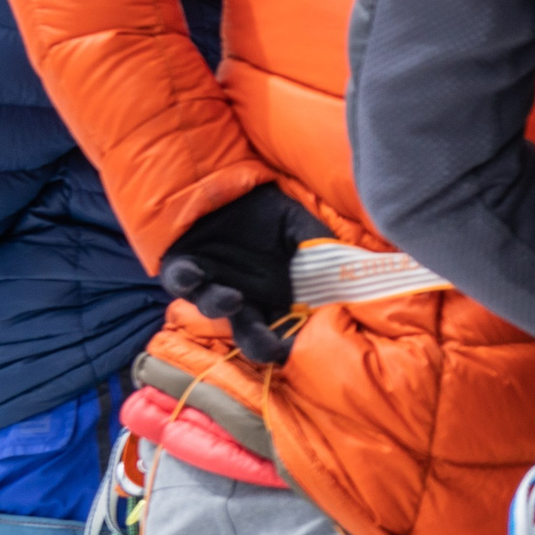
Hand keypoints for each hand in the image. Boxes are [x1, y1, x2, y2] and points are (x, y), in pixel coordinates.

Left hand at [159, 184, 329, 364]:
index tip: (303, 347)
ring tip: (233, 300)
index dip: (292, 339)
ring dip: (221, 306)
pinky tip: (196, 275)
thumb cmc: (269, 211)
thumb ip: (320, 250)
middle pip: (249, 329)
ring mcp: (212, 283)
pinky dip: (187, 280)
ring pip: (213, 306)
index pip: (284, 325)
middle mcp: (242, 296)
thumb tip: (354, 271)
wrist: (231, 184)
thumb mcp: (302, 227)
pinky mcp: (183, 267)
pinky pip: (181, 280)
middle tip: (269, 350)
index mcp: (272, 293)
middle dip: (257, 343)